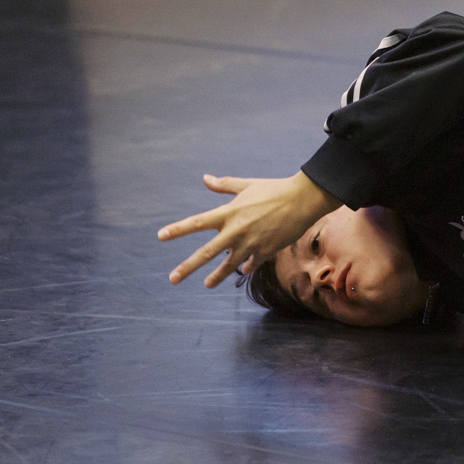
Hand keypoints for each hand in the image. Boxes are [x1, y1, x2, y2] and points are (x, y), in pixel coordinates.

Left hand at [157, 172, 339, 288]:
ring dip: (216, 276)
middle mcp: (236, 231)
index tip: (161, 236)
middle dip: (187, 267)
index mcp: (229, 213)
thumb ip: (224, 185)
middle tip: (172, 278)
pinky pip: (251, 264)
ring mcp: (250, 244)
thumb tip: (205, 179)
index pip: (197, 223)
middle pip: (206, 253)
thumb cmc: (274, 189)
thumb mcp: (247, 185)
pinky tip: (243, 269)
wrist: (303, 200)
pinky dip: (246, 266)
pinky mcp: (265, 252)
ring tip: (206, 284)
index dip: (178, 229)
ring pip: (228, 266)